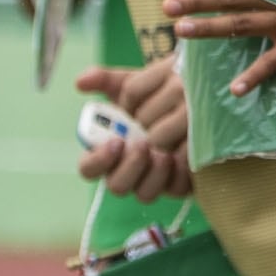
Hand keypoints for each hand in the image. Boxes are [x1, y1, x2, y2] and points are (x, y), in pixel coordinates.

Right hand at [75, 56, 194, 200]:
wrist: (194, 101)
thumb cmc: (155, 96)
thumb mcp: (132, 85)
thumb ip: (105, 81)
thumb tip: (80, 81)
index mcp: (108, 150)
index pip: (89, 168)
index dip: (97, 161)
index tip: (114, 142)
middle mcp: (126, 169)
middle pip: (117, 186)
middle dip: (129, 168)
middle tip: (142, 145)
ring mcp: (151, 180)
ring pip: (145, 194)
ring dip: (152, 176)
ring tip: (164, 154)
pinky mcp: (177, 184)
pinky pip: (174, 190)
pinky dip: (177, 176)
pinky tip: (184, 158)